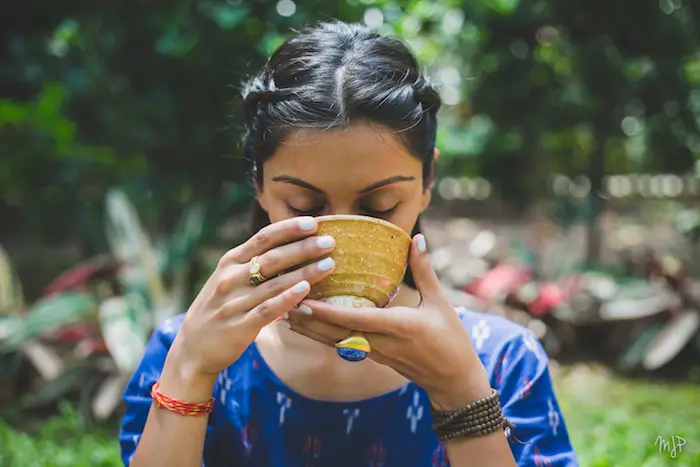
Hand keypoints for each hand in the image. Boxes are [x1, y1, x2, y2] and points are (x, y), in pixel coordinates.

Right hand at [167, 216, 336, 383]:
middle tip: (330, 241)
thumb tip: (292, 246)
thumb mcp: (229, 279)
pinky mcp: (239, 326)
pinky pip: (267, 310)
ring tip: (329, 264)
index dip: (288, 229)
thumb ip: (253, 263)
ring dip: (304, 272)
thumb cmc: (220, 308)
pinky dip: (286, 299)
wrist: (192, 348)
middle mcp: (230, 279)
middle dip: (303, 248)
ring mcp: (234, 302)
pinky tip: (306, 291)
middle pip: (272, 258)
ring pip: (274, 283)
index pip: (262, 238)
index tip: (313, 222)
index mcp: (230, 262)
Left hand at [287, 234, 490, 410]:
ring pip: (335, 342)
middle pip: (335, 334)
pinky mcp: (373, 358)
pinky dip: (323, 336)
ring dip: (309, 331)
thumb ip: (424, 270)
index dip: (327, 312)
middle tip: (281, 304)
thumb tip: (416, 239)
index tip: (304, 300)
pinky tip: (308, 327)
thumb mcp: (440, 302)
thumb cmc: (451, 339)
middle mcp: (381, 343)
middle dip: (307, 321)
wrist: (453, 381)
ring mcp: (375, 353)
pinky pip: (343, 346)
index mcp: (398, 327)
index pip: (354, 319)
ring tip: (285, 315)